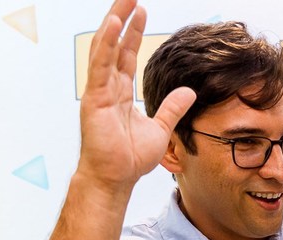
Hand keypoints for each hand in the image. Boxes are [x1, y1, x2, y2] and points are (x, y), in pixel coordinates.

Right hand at [78, 1, 195, 190]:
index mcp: (119, 92)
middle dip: (122, 18)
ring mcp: (99, 92)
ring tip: (124, 2)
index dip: (133, 32)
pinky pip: (101, 67)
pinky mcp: (95, 99)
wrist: (116, 178)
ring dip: (114, 23)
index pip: (126, 54)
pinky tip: (114, 25)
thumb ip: (172, 108)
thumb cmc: (130, 158)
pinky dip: (107, 45)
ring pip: (105, 49)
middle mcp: (107, 87)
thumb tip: (187, 91)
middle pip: (114, 45)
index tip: (141, 10)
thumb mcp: (161, 128)